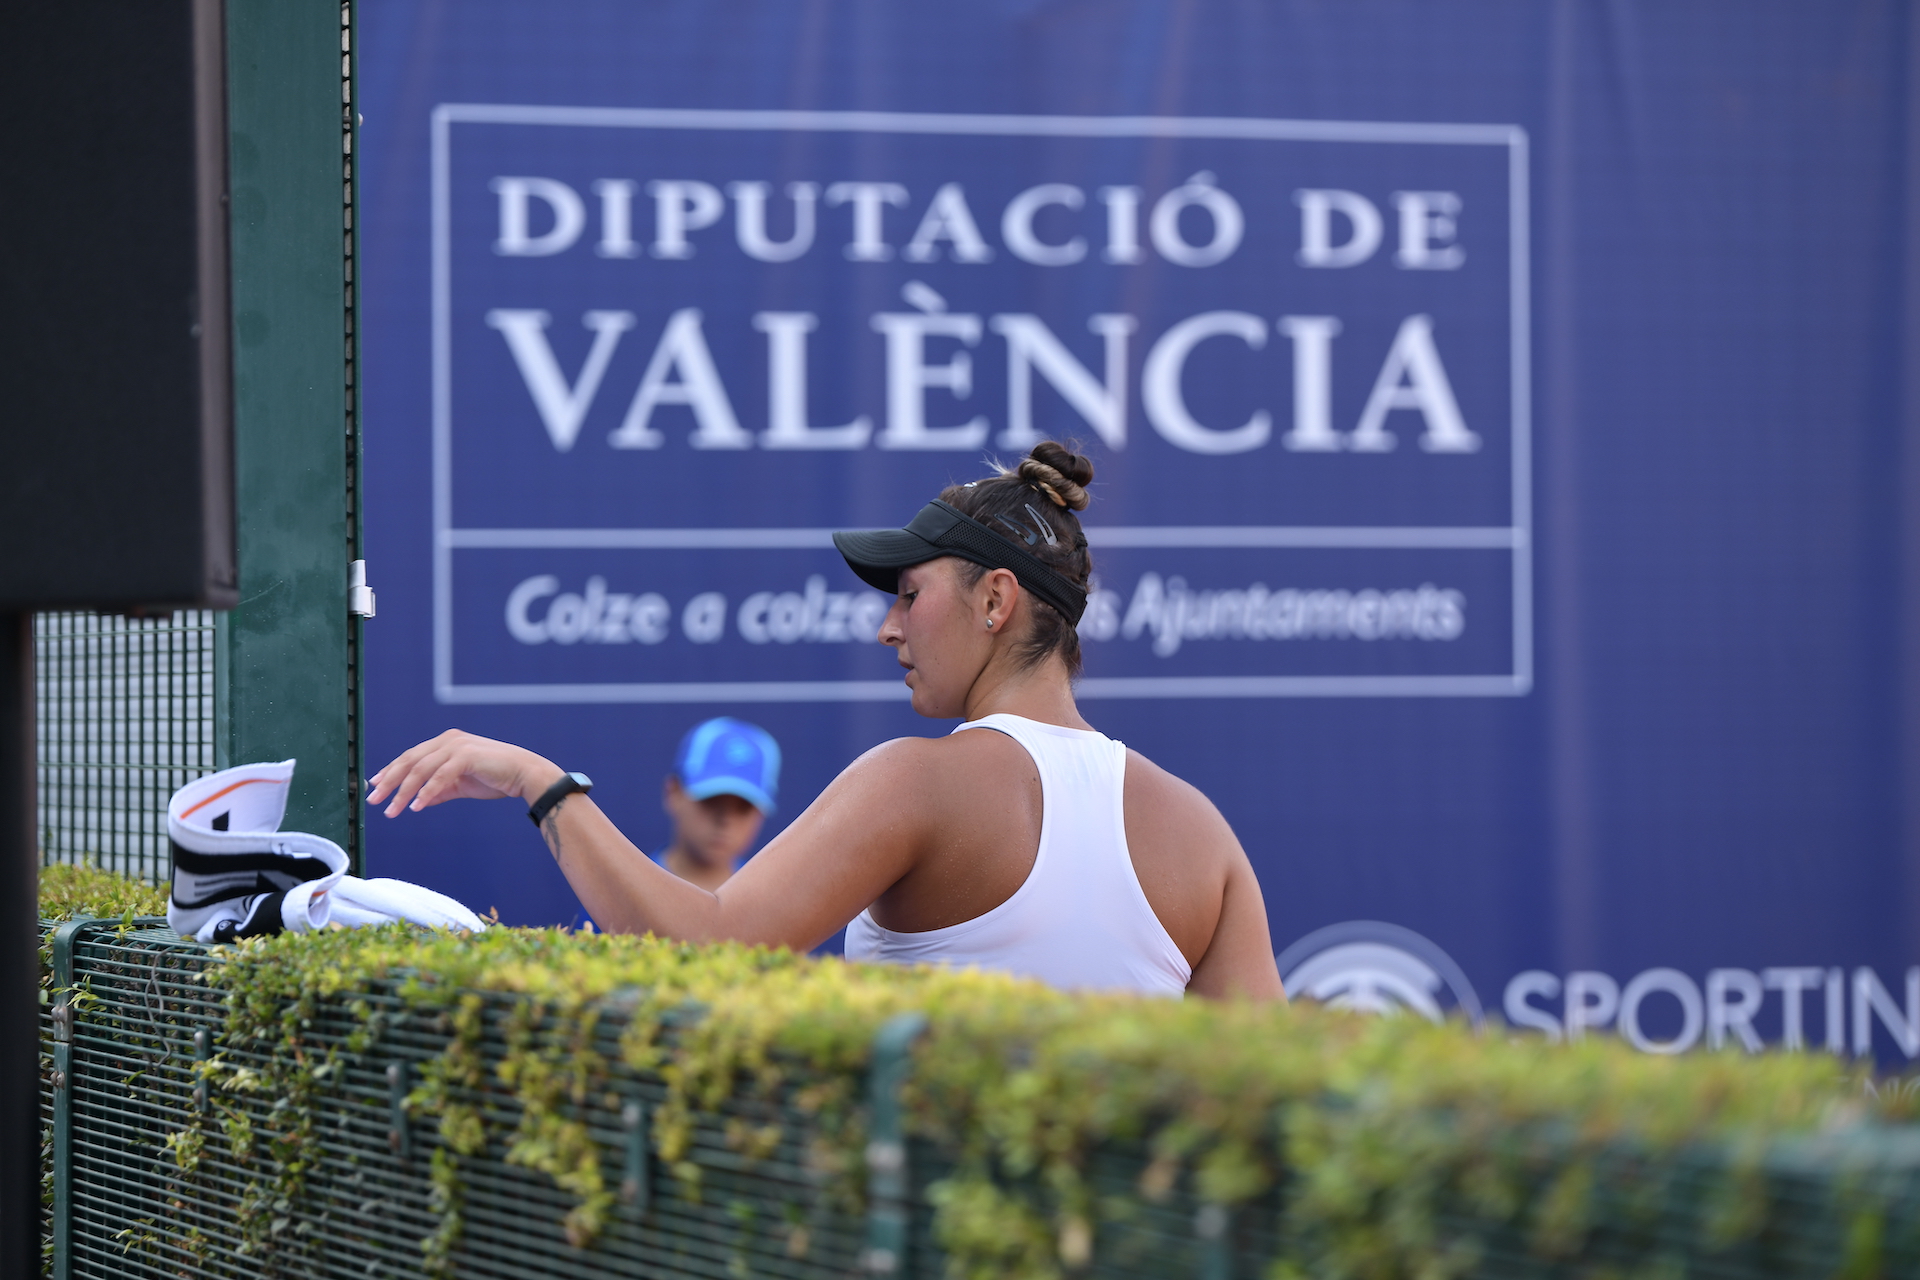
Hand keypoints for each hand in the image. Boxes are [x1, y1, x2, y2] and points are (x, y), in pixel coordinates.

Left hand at [366, 729, 559, 817]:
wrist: (525, 773)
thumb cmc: (495, 777)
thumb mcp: (461, 785)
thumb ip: (439, 790)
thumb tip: (417, 801)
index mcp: (445, 742)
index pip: (410, 756)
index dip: (390, 772)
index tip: (375, 787)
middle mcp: (448, 740)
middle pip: (409, 761)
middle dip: (389, 781)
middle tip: (374, 799)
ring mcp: (457, 746)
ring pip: (421, 770)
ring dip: (403, 792)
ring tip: (392, 810)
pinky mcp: (467, 756)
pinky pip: (440, 776)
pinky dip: (427, 792)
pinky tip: (416, 806)